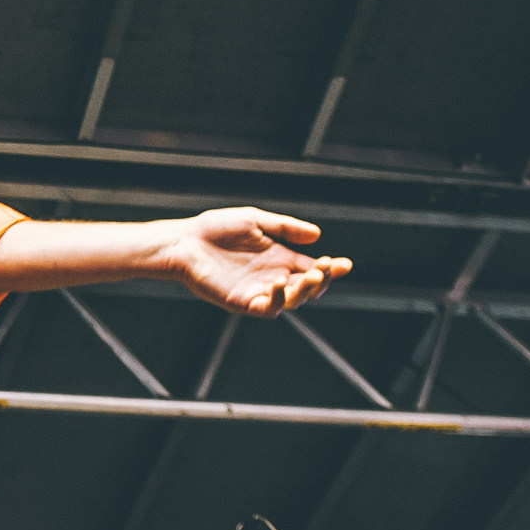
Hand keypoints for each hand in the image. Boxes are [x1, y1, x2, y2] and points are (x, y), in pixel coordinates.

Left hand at [163, 207, 351, 316]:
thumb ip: (285, 228)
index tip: (345, 264)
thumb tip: (317, 234)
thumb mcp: (255, 221)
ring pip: (292, 301)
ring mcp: (259, 291)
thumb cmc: (215, 229)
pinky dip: (278, 300)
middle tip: (326, 268)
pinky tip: (281, 284)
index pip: (312, 268)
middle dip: (322, 280)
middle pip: (308, 287)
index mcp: (280, 259)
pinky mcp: (243, 302)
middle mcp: (273, 277)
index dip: (331, 268)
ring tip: (312, 276)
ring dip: (305, 291)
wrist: (184, 241)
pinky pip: (266, 308)